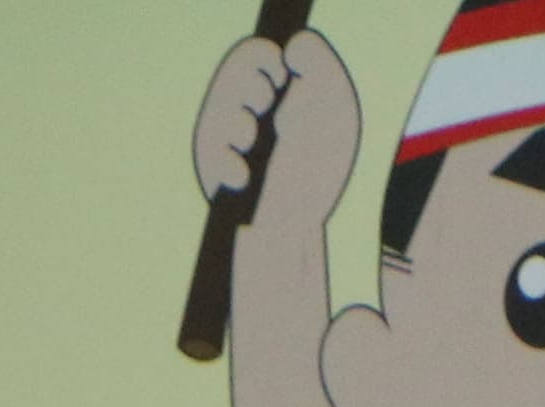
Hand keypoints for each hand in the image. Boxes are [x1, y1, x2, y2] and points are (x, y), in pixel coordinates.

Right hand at [193, 28, 358, 234]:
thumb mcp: (333, 104)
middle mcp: (239, 111)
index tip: (283, 77)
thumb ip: (319, 65)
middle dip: (253, 88)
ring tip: (253, 141)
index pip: (252, 54)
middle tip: (268, 106)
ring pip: (218, 114)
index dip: (265, 58)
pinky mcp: (211, 173)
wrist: (302, 223)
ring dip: (240, 124)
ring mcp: (222, 142)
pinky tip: (245, 176)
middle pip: (231, 76)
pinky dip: (230, 165)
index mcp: (268, 90)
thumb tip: (291, 45)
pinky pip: (213, 157)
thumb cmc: (317, 166)